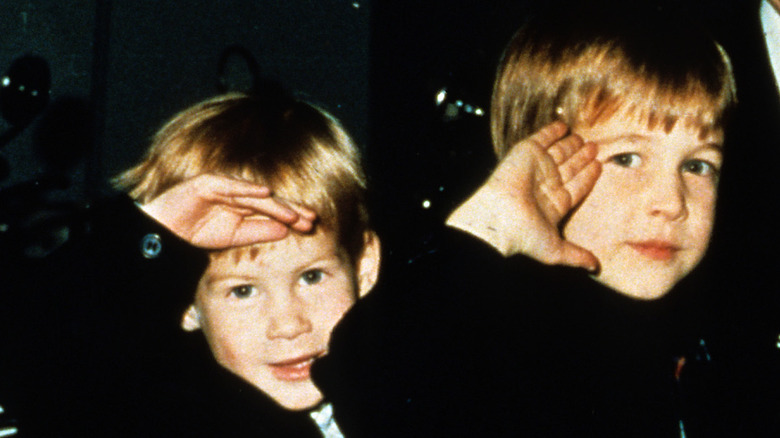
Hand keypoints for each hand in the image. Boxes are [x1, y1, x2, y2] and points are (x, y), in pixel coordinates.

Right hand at [139, 174, 315, 248]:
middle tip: (311, 218)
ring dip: (275, 204)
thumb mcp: (232, 238)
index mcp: (241, 205)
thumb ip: (257, 232)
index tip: (310, 224)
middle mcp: (235, 193)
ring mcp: (221, 186)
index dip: (291, 215)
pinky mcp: (205, 183)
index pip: (271, 210)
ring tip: (293, 214)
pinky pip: (229, 185)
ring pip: (253, 195)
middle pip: (268, 200)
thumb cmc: (194, 233)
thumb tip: (285, 230)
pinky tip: (265, 192)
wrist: (161, 232)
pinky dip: (247, 188)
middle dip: (290, 209)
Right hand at [446, 121, 600, 269]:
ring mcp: (535, 168)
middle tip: (595, 147)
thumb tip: (596, 268)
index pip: (576, 187)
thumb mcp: (556, 249)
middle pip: (569, 168)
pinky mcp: (525, 152)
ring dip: (571, 144)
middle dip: (581, 158)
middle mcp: (545, 185)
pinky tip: (563, 125)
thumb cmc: (523, 235)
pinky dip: (552, 131)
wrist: (499, 218)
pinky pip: (541, 138)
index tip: (599, 166)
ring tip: (584, 137)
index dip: (587, 177)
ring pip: (558, 152)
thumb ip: (576, 255)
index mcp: (553, 205)